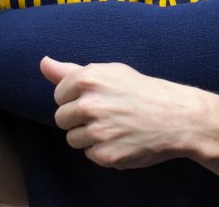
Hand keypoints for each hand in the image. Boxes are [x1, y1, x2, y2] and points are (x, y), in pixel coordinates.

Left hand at [41, 57, 206, 168]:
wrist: (176, 117)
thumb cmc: (140, 91)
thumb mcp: (109, 72)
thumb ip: (70, 71)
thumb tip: (43, 63)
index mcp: (88, 79)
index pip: (59, 95)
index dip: (76, 98)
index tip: (97, 98)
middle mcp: (89, 105)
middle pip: (61, 119)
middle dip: (79, 118)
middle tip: (106, 114)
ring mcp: (97, 132)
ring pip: (73, 139)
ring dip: (89, 136)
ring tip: (114, 126)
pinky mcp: (105, 154)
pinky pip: (89, 154)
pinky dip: (103, 150)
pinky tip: (121, 139)